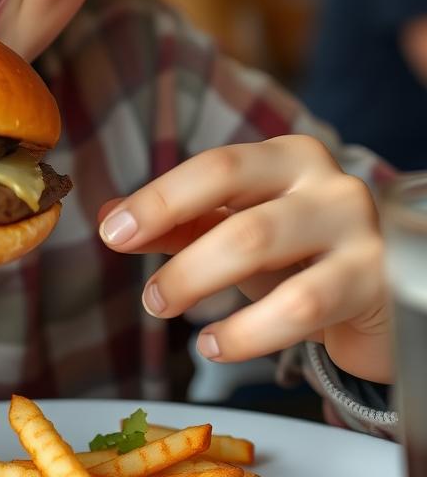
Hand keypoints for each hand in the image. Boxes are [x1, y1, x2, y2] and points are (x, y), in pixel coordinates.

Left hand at [97, 134, 391, 382]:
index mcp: (285, 156)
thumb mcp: (239, 228)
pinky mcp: (375, 281)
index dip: (159, 200)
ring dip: (204, 289)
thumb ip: (179, 221)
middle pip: (238, 214)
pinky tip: (217, 345)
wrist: (392, 289)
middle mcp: (325, 183)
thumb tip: (109, 218)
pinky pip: (301, 307)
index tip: (113, 232)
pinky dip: (248, 331)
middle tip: (148, 297)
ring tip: (170, 316)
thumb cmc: (304, 250)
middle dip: (181, 260)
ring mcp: (356, 230)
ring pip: (265, 256)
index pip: (213, 168)